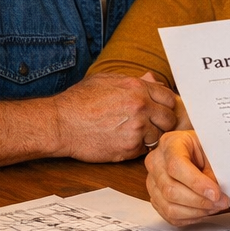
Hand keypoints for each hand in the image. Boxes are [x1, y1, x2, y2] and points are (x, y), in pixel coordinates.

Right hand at [51, 72, 178, 161]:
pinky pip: (144, 150)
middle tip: (151, 124)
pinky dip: (138, 147)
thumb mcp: (106, 80)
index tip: (159, 109)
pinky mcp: (129, 149)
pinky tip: (124, 141)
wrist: (59, 124)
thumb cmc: (79, 101)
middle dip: (162, 122)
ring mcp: (136, 130)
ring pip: (158, 136)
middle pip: (169, 119)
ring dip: (150, 136)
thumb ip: (134, 81)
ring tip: (134, 133)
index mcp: (137, 89)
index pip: (170, 98)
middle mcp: (141, 108)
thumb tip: (153, 80)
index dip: (165, 105)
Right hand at [145, 130, 229, 226]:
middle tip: (221, 202)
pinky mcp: (156, 197)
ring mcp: (153, 181)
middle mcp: (156, 162)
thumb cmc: (205, 148)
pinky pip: (169, 215)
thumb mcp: (212, 151)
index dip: (197, 183)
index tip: (216, 193)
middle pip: (170, 189)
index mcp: (170, 143)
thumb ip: (213, 171)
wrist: (197, 151)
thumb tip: (217, 195)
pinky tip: (203, 211)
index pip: (176, 166)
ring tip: (214, 207)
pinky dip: (189, 217)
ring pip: (169, 205)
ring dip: (196, 211)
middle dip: (200, 201)